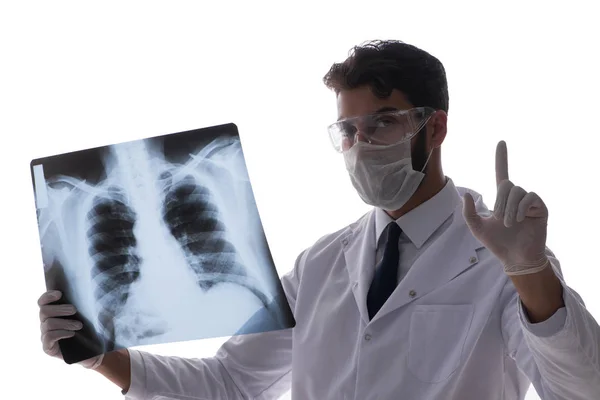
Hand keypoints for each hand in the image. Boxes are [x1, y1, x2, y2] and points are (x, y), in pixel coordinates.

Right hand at [38, 290, 103, 368]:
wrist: (95, 350)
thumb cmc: (92, 329)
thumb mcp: (90, 314)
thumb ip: (84, 303)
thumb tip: (87, 290)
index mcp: (53, 312)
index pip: (42, 302)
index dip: (48, 296)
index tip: (60, 294)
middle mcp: (46, 323)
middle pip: (44, 311)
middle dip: (60, 308)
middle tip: (74, 310)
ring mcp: (45, 336)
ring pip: (48, 323)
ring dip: (65, 322)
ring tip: (79, 325)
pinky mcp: (47, 348)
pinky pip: (48, 337)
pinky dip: (61, 333)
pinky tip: (72, 334)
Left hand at [462, 140, 548, 275]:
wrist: (515, 258)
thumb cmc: (498, 243)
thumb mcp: (477, 227)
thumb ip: (469, 212)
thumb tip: (466, 194)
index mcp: (502, 199)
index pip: (502, 173)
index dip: (502, 158)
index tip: (501, 142)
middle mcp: (516, 197)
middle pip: (506, 184)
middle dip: (499, 202)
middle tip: (500, 219)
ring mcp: (529, 202)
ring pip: (517, 191)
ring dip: (509, 209)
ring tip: (509, 224)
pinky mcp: (540, 207)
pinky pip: (529, 196)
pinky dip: (520, 208)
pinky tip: (519, 220)